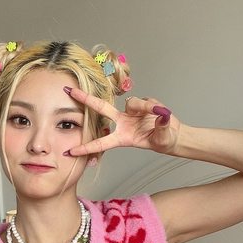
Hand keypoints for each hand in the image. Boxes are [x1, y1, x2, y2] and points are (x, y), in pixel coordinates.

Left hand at [65, 88, 180, 156]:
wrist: (172, 134)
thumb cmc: (163, 141)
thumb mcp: (163, 138)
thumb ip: (162, 126)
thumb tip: (162, 114)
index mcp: (123, 137)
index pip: (101, 143)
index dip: (86, 148)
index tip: (71, 151)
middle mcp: (123, 122)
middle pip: (102, 108)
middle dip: (86, 99)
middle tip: (70, 91)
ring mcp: (131, 112)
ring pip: (132, 102)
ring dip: (145, 106)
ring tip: (158, 112)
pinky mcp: (141, 104)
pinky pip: (145, 100)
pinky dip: (153, 104)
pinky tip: (159, 111)